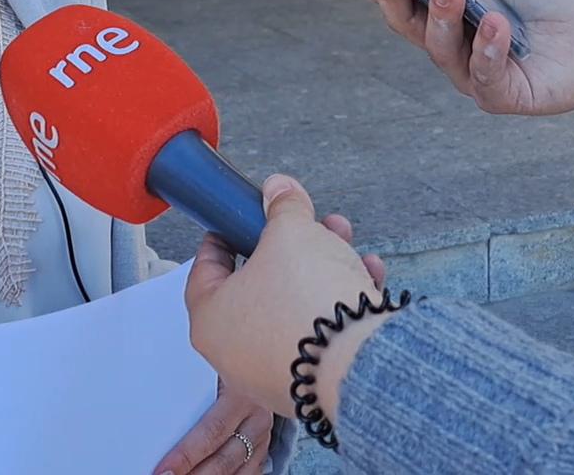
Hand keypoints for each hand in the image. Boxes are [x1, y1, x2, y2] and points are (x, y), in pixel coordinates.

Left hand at [161, 208, 381, 474]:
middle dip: (290, 245)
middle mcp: (235, 355)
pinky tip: (367, 276)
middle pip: (259, 284)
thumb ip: (282, 207)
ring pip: (294, 306)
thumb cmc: (305, 298)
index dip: (223, 237)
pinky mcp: (313, 385)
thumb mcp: (291, 233)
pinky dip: (340, 303)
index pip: (205, 271)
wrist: (358, 364)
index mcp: (210, 321)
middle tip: (309, 222)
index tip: (237, 218)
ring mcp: (275, 374)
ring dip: (323, 267)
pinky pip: (321, 334)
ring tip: (345, 240)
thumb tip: (278, 188)